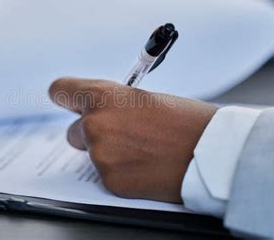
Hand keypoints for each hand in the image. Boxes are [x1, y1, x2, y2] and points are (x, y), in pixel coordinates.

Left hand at [49, 78, 216, 202]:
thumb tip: (101, 112)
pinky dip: (122, 172)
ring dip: (110, 153)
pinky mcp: (111, 182)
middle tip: (122, 134)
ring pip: (93, 154)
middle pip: (74, 131)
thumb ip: (114, 104)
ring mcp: (101, 156)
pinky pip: (108, 174)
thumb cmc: (186, 120)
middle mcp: (94, 125)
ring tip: (143, 150)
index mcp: (102, 96)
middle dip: (93, 132)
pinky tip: (146, 166)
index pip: (61, 91)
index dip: (67, 98)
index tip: (69, 102)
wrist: (212, 152)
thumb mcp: (144, 98)